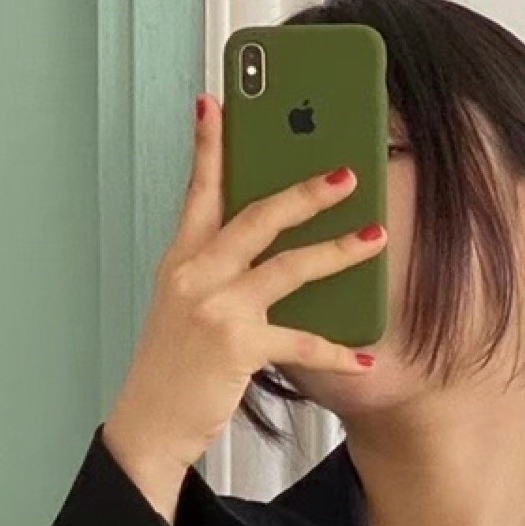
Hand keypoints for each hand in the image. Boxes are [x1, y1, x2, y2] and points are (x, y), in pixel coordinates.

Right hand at [107, 94, 385, 474]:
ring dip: (337, 250)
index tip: (216, 102)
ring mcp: (215, 308)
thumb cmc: (173, 367)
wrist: (149, 424)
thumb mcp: (184, 307)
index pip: (199, 191)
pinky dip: (336, 351)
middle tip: (346, 172)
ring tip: (374, 236)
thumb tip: (273, 249)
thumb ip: (218, 272)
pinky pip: (301, 341)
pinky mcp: (235, 346)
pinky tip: (364, 355)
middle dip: (305, 191)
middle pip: (256, 217)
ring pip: (288, 267)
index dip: (209, 146)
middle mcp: (195, 275)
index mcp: (182, 260)